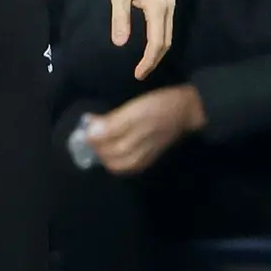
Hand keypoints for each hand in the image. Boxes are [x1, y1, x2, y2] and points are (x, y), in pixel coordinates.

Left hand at [85, 86, 201, 175]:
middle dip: (95, 146)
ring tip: (100, 135)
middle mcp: (134, 159)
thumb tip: (90, 134)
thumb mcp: (132, 112)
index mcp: (130, 149)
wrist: (185, 110)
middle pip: (107, 159)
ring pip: (116, 163)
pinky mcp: (147, 157)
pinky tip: (114, 144)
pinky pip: (126, 163)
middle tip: (90, 128)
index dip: (90, 139)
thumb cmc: (157, 107)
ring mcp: (142, 160)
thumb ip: (111, 125)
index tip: (85, 124)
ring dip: (104, 150)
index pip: (101, 150)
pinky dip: (116, 155)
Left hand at [109, 0, 174, 79]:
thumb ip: (120, 18)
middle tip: (140, 73)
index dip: (148, 61)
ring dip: (158, 51)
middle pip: (166, 41)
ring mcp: (171, 2)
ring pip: (169, 34)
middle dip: (154, 60)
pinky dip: (160, 39)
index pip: (156, 42)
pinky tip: (149, 43)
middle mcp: (169, 6)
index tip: (138, 74)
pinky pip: (167, 25)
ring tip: (144, 63)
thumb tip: (121, 44)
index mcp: (157, 6)